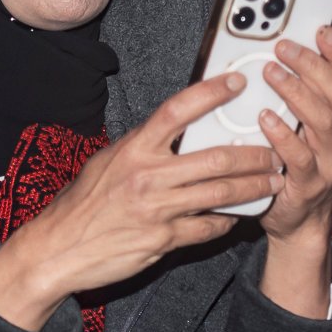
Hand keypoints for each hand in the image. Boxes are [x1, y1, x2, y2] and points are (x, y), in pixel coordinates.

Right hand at [0, 73, 283, 330]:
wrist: (56, 250)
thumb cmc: (84, 204)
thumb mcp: (108, 163)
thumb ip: (144, 146)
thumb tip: (177, 128)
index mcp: (134, 149)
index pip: (178, 110)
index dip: (211, 93)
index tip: (237, 82)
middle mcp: (147, 176)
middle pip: (215, 158)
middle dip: (254, 155)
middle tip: (275, 152)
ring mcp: (156, 209)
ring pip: (220, 194)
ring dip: (253, 188)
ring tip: (273, 182)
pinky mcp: (162, 240)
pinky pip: (207, 228)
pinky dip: (227, 221)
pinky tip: (239, 216)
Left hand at [254, 25, 331, 317]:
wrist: (298, 219)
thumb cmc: (300, 161)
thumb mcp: (313, 124)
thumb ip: (309, 93)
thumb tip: (290, 49)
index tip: (319, 29)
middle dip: (310, 65)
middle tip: (283, 48)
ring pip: (321, 119)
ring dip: (295, 91)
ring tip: (270, 73)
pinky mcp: (310, 184)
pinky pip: (298, 155)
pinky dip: (281, 133)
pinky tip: (264, 117)